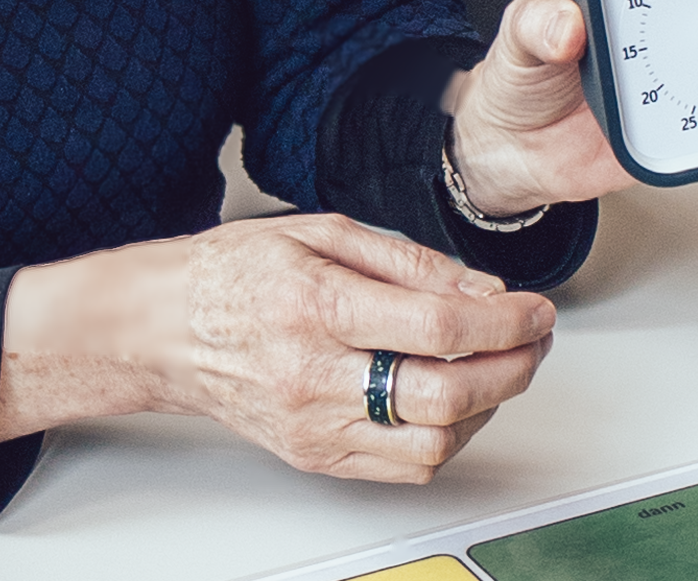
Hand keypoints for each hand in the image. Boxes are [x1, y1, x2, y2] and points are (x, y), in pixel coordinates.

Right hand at [0, 214, 555, 483]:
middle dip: (513, 367)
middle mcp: (315, 375)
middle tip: (534, 339)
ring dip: (486, 407)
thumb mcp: (321, 232)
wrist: (161, 329)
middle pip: (446, 394)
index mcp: (317, 306)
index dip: (507, 321)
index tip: (536, 309)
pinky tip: (454, 401)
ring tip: (498, 367)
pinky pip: (403, 465)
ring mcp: (314, 425)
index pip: (440, 328)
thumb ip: (409, 261)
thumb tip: (482, 288)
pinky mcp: (313, 456)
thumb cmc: (233, 274)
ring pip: (433, 442)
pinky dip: (447, 436)